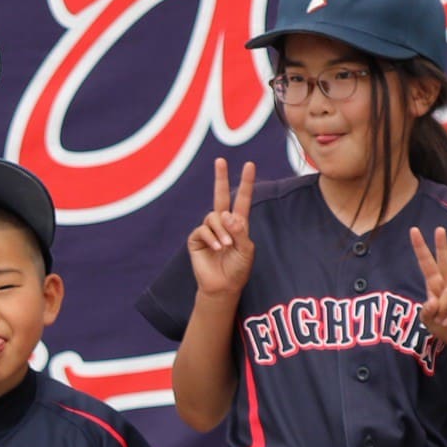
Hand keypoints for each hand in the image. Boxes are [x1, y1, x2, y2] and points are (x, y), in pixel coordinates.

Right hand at [189, 157, 255, 298]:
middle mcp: (222, 223)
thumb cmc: (238, 269)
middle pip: (220, 195)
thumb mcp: (246, 250)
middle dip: (220, 178)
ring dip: (221, 231)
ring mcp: (208, 230)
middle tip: (220, 160)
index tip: (250, 165)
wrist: (223, 286)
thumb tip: (227, 215)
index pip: (242, 199)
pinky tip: (217, 249)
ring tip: (226, 246)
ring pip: (213, 217)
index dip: (246, 182)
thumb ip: (239, 231)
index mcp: (238, 224)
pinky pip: (203, 230)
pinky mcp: (196, 239)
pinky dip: (212, 238)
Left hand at [411, 227, 446, 352]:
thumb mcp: (428, 320)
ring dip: (441, 310)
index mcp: (438, 285)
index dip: (421, 249)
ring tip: (443, 320)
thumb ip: (426, 311)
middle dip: (442, 246)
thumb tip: (433, 300)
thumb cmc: (443, 327)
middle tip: (439, 229)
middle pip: (446, 262)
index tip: (414, 231)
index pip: (428, 264)